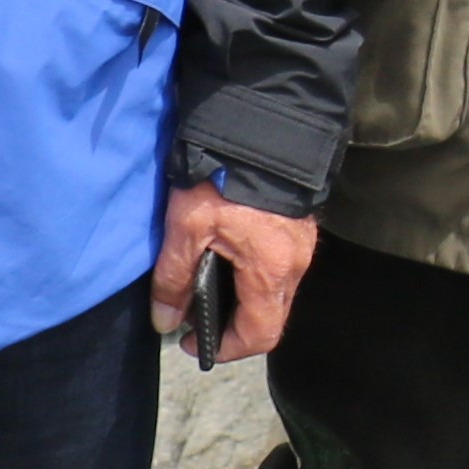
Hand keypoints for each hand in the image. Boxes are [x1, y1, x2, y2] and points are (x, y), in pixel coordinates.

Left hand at [153, 181, 321, 363]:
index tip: (193, 342)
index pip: (260, 334)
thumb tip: (166, 321)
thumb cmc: (220, 175)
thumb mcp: (185, 227)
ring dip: (243, 300)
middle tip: (196, 317)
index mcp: (271, 269)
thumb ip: (172, 280)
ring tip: (206, 285)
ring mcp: (302, 242)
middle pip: (271, 316)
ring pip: (276, 292)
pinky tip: (227, 256)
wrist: (257, 120)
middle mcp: (295, 262)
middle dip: (234, 326)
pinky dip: (253, 275)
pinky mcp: (299, 224)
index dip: (226, 348)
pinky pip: (279, 266)